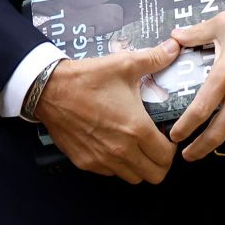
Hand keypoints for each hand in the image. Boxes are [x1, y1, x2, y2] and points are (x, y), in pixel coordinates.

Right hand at [34, 39, 180, 183]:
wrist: (50, 90)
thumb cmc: (87, 78)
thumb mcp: (124, 64)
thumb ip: (154, 58)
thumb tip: (174, 47)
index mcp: (135, 128)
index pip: (166, 156)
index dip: (172, 147)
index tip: (168, 136)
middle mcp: (120, 150)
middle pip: (154, 175)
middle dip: (161, 162)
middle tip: (157, 144)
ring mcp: (102, 159)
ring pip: (132, 178)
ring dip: (140, 165)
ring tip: (137, 145)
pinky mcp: (85, 162)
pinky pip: (110, 173)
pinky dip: (118, 165)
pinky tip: (116, 144)